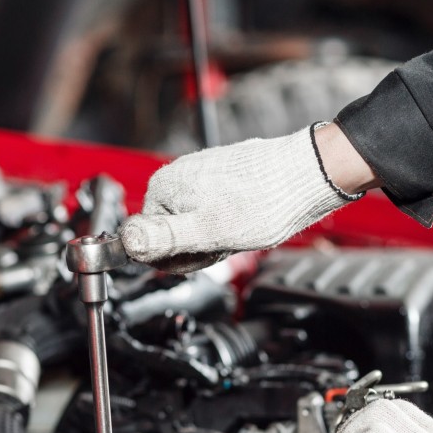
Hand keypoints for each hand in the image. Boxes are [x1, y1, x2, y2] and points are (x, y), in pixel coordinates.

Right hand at [120, 123, 377, 273]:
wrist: (306, 175)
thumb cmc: (263, 203)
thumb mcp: (208, 232)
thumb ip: (164, 239)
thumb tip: (126, 242)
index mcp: (163, 189)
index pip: (151, 244)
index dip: (181, 257)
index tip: (205, 249)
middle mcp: (175, 177)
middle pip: (173, 235)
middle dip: (199, 247)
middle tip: (226, 239)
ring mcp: (199, 174)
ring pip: (195, 226)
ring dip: (216, 236)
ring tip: (238, 227)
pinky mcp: (219, 175)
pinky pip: (213, 212)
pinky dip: (228, 221)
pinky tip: (245, 217)